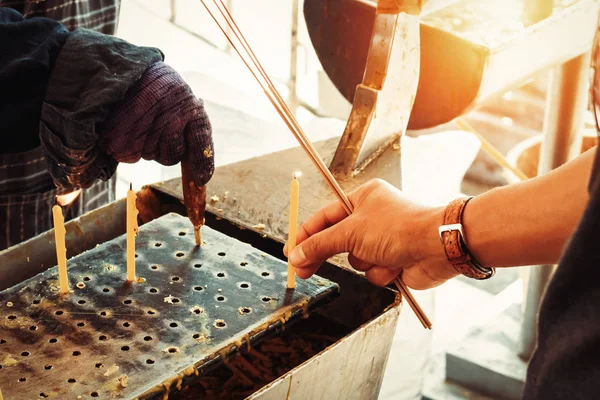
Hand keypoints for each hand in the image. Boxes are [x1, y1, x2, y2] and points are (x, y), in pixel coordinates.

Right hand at [100, 62, 214, 186]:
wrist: (118, 69)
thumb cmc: (155, 86)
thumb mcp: (181, 96)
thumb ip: (194, 130)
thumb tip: (201, 176)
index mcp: (189, 108)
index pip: (200, 143)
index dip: (202, 164)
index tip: (201, 179)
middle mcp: (170, 121)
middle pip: (172, 157)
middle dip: (167, 148)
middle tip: (156, 124)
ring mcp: (145, 133)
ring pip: (151, 155)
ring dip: (146, 143)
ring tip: (139, 118)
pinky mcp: (121, 144)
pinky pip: (132, 155)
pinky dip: (128, 145)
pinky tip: (126, 123)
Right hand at [285, 179, 458, 288]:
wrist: (436, 247)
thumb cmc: (398, 228)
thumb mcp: (351, 232)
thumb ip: (320, 244)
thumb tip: (296, 256)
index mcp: (363, 199)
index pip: (324, 217)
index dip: (305, 234)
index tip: (290, 251)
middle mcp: (372, 217)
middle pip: (336, 240)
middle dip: (324, 255)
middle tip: (302, 271)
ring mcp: (382, 240)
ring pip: (355, 259)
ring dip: (365, 261)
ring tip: (381, 255)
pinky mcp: (392, 260)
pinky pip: (372, 272)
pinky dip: (381, 271)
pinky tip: (395, 265)